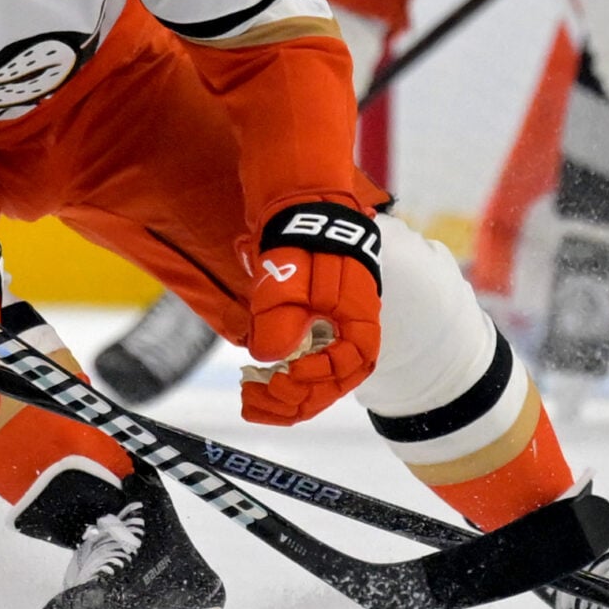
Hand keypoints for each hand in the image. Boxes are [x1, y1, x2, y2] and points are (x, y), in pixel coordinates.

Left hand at [241, 202, 381, 423]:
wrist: (300, 206)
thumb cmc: (299, 241)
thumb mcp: (287, 283)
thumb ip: (281, 324)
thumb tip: (269, 359)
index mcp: (359, 317)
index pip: (349, 366)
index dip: (317, 379)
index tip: (284, 375)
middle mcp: (352, 329)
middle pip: (333, 383)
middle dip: (293, 400)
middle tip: (252, 402)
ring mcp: (334, 329)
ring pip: (319, 378)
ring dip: (286, 396)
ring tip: (249, 401)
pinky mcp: (315, 327)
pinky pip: (307, 363)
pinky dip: (284, 378)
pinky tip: (257, 381)